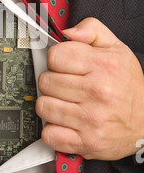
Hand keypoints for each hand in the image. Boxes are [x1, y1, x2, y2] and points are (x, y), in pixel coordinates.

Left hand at [36, 18, 143, 160]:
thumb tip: (66, 32)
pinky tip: (64, 123)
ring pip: (44, 107)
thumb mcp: (116, 48)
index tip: (63, 65)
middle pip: (46, 81)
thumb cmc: (129, 85)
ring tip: (64, 103)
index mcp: (103, 65)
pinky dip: (52, 130)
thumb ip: (90, 30)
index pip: (55, 56)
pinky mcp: (87, 142)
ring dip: (50, 105)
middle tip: (65, 85)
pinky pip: (50, 134)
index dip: (56, 59)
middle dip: (52, 82)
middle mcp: (98, 91)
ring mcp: (91, 119)